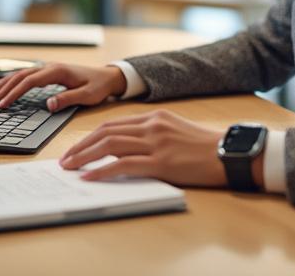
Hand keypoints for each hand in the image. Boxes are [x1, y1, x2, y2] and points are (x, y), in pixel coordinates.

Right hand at [0, 62, 126, 111]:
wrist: (107, 76)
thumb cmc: (98, 86)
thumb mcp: (87, 96)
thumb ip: (68, 99)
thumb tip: (48, 105)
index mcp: (57, 71)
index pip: (29, 81)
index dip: (14, 93)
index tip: (3, 105)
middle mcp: (50, 67)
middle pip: (19, 75)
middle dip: (2, 89)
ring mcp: (47, 68)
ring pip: (20, 74)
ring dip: (3, 84)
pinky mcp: (48, 73)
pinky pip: (25, 76)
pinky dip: (11, 82)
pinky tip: (2, 89)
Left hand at [58, 109, 226, 186]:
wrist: (229, 154)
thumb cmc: (204, 147)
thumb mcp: (175, 131)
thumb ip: (151, 135)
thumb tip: (125, 149)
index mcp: (154, 117)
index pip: (113, 124)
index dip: (91, 136)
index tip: (77, 147)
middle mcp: (152, 126)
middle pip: (106, 132)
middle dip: (81, 146)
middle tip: (65, 159)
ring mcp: (156, 143)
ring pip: (110, 145)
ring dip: (85, 156)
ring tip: (71, 167)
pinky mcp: (161, 162)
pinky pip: (124, 165)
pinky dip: (103, 170)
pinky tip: (91, 176)